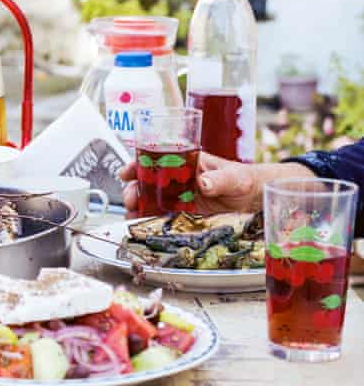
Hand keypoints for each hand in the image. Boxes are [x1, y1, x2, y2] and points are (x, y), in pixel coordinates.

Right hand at [119, 153, 314, 213]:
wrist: (260, 200)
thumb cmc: (248, 180)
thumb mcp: (237, 177)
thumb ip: (220, 179)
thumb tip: (204, 182)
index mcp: (187, 161)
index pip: (156, 158)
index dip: (137, 163)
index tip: (126, 171)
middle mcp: (179, 178)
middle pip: (148, 181)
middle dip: (134, 189)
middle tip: (130, 200)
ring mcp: (180, 197)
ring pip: (151, 200)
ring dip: (138, 207)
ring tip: (132, 217)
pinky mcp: (184, 215)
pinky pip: (163, 217)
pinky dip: (150, 222)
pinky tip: (143, 227)